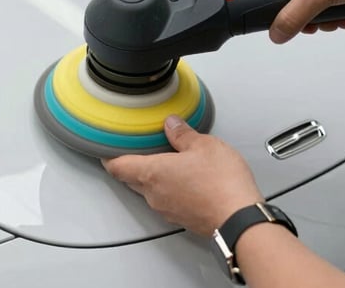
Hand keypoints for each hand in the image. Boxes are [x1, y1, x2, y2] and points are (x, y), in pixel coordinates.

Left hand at [102, 115, 263, 236]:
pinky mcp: (183, 219)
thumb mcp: (203, 145)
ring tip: (168, 162)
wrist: (239, 220)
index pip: (117, 167)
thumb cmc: (221, 184)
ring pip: (150, 191)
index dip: (108, 157)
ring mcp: (168, 210)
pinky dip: (171, 189)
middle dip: (132, 165)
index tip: (105, 149)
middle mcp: (154, 195)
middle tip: (138, 150)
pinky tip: (186, 180)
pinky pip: (168, 201)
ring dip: (154, 178)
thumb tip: (172, 124)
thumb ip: (183, 134)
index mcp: (152, 173)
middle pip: (131, 179)